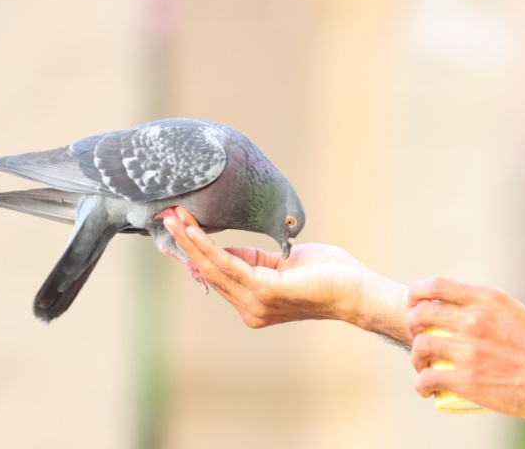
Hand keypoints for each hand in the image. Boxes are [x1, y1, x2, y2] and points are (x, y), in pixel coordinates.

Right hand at [163, 207, 408, 341]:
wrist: (355, 289)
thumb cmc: (328, 275)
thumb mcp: (283, 263)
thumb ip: (256, 260)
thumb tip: (228, 251)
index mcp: (254, 302)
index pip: (218, 275)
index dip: (199, 250)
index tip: (183, 225)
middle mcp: (250, 308)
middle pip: (209, 271)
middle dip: (188, 241)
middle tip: (169, 216)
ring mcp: (256, 303)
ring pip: (214, 266)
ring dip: (192, 240)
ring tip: (175, 217)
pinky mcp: (265, 291)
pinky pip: (229, 264)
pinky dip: (209, 245)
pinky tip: (195, 229)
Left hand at [405, 276, 524, 417]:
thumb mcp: (513, 311)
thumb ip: (486, 308)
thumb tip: (461, 309)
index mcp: (485, 299)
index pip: (436, 285)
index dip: (416, 293)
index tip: (412, 303)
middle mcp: (473, 320)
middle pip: (420, 315)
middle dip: (412, 326)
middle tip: (418, 339)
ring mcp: (468, 350)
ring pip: (420, 346)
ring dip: (416, 358)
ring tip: (424, 367)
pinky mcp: (467, 380)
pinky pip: (427, 378)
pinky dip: (421, 384)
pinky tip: (426, 388)